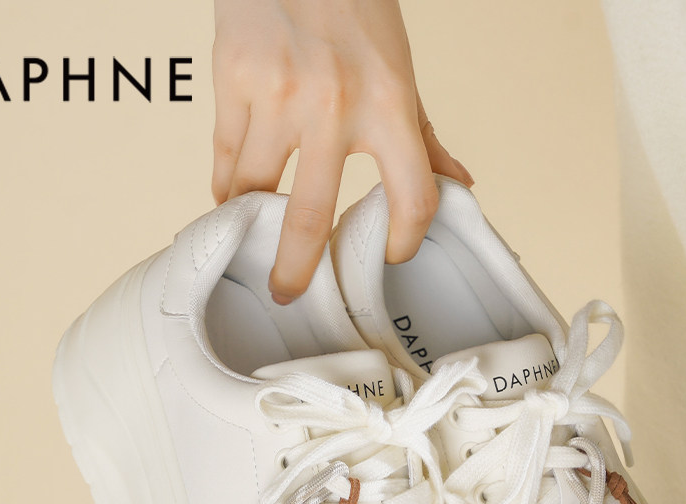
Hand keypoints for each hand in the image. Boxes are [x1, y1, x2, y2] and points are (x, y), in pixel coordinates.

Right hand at [212, 0, 472, 304]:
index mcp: (389, 106)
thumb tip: (459, 184)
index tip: (391, 254)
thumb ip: (424, 136)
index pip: (412, 197)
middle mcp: (333, 107)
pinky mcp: (233, 80)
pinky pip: (226, 155)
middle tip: (288, 293)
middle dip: (295, 270)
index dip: (405, 239)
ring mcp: (277, 95)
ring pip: (252, 191)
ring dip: (249, 228)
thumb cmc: (353, 4)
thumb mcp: (402, 70)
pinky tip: (231, 201)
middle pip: (308, 218)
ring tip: (251, 245)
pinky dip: (226, 187)